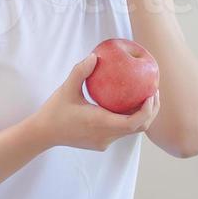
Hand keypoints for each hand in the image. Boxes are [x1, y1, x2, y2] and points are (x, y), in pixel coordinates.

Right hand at [33, 51, 160, 150]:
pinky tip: (128, 103)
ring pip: (131, 131)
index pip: (134, 122)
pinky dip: (129, 119)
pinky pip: (121, 132)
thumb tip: (95, 56)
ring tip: (145, 96)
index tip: (152, 93)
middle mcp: (106, 136)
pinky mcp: (101, 143)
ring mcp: (104, 142)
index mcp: (100, 124)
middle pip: (139, 128)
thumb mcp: (66, 88)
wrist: (43, 133)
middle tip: (154, 92)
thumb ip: (80, 71)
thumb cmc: (54, 110)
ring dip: (141, 115)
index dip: (148, 110)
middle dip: (151, 111)